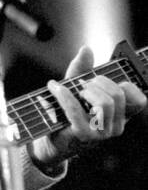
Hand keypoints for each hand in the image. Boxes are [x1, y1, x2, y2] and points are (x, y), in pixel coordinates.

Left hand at [31, 45, 146, 167]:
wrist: (50, 140)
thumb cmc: (66, 113)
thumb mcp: (76, 88)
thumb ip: (82, 69)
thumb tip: (86, 48)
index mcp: (121, 116)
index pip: (139, 100)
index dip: (126, 85)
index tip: (105, 79)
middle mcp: (116, 126)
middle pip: (118, 96)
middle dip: (98, 82)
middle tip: (82, 83)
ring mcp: (102, 134)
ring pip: (105, 102)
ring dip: (85, 90)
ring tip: (72, 89)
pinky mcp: (84, 136)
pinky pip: (77, 110)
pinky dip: (64, 95)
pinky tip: (55, 87)